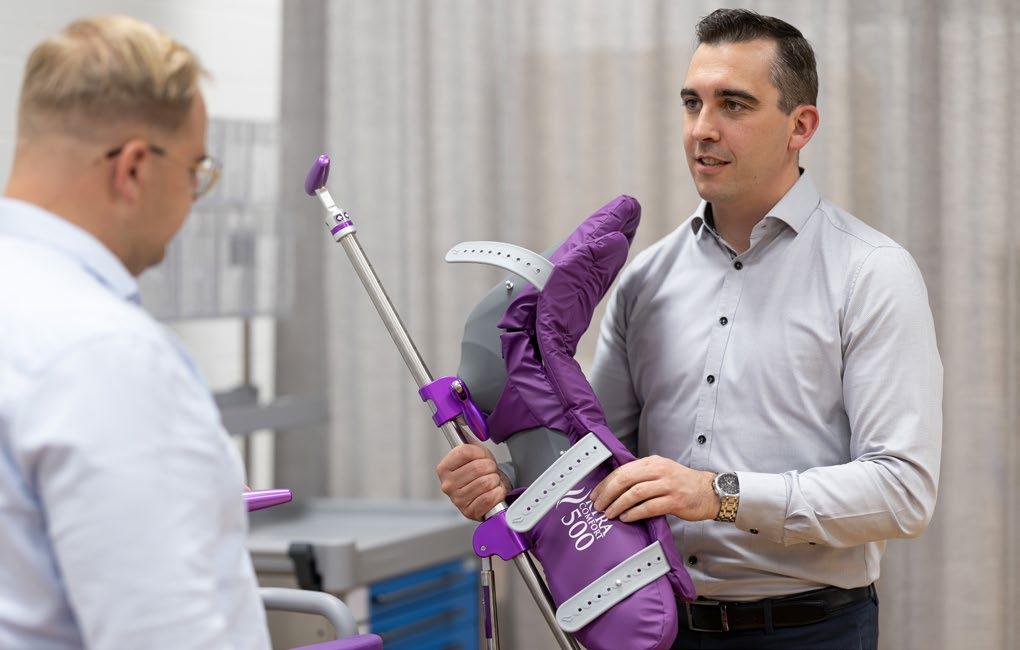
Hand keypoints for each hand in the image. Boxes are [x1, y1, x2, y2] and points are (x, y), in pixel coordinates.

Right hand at [436, 443, 511, 520]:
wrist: (488, 490)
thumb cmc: (480, 472)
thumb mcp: (474, 452)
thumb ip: (468, 439)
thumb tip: (463, 420)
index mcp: (444, 468)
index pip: (465, 452)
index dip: (480, 453)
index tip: (483, 457)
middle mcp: (447, 484)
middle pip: (478, 467)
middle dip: (491, 468)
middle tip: (491, 471)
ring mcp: (457, 500)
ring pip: (485, 483)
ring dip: (495, 481)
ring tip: (492, 481)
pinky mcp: (469, 512)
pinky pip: (489, 498)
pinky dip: (497, 493)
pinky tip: (494, 491)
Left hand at [590, 456, 719, 522]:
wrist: (709, 491)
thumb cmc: (682, 483)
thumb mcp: (661, 471)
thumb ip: (642, 475)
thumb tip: (614, 486)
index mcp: (653, 462)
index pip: (623, 469)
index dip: (606, 482)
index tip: (595, 494)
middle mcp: (659, 471)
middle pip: (626, 479)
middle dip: (608, 493)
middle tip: (598, 505)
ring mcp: (668, 485)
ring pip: (636, 493)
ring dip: (618, 504)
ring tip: (609, 513)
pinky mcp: (675, 501)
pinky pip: (649, 507)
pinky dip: (634, 513)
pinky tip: (626, 518)